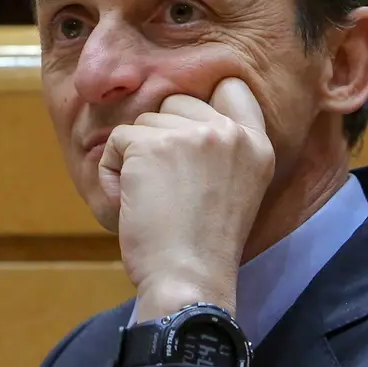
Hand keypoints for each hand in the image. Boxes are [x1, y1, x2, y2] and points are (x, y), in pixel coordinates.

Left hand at [98, 78, 275, 321]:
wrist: (188, 278)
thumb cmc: (203, 247)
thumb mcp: (237, 188)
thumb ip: (220, 150)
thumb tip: (178, 119)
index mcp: (256, 144)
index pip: (231, 88)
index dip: (200, 107)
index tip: (189, 141)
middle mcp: (229, 133)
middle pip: (176, 103)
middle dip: (160, 138)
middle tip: (168, 188)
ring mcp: (191, 135)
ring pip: (143, 123)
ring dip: (134, 159)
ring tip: (151, 200)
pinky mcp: (152, 145)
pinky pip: (116, 141)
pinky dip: (111, 172)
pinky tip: (129, 202)